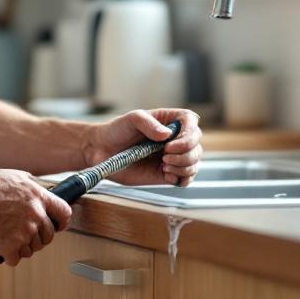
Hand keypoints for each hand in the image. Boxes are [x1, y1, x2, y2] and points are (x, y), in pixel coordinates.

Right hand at [0, 169, 73, 265]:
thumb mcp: (14, 176)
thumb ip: (31, 184)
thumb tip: (38, 189)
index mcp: (38, 197)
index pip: (64, 213)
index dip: (61, 222)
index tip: (57, 226)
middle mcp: (35, 215)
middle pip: (48, 236)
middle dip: (38, 237)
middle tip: (23, 234)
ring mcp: (24, 232)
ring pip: (32, 249)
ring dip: (22, 247)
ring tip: (7, 237)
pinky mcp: (11, 247)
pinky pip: (16, 259)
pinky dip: (8, 256)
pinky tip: (0, 246)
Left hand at [84, 108, 202, 186]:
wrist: (102, 151)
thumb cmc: (117, 131)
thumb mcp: (131, 119)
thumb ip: (148, 123)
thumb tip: (167, 134)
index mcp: (169, 121)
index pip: (192, 122)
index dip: (189, 134)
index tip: (172, 143)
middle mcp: (175, 139)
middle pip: (196, 145)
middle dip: (185, 153)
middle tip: (164, 156)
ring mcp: (173, 157)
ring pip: (195, 163)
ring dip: (184, 166)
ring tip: (164, 165)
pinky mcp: (168, 174)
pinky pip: (187, 179)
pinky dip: (182, 178)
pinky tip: (166, 174)